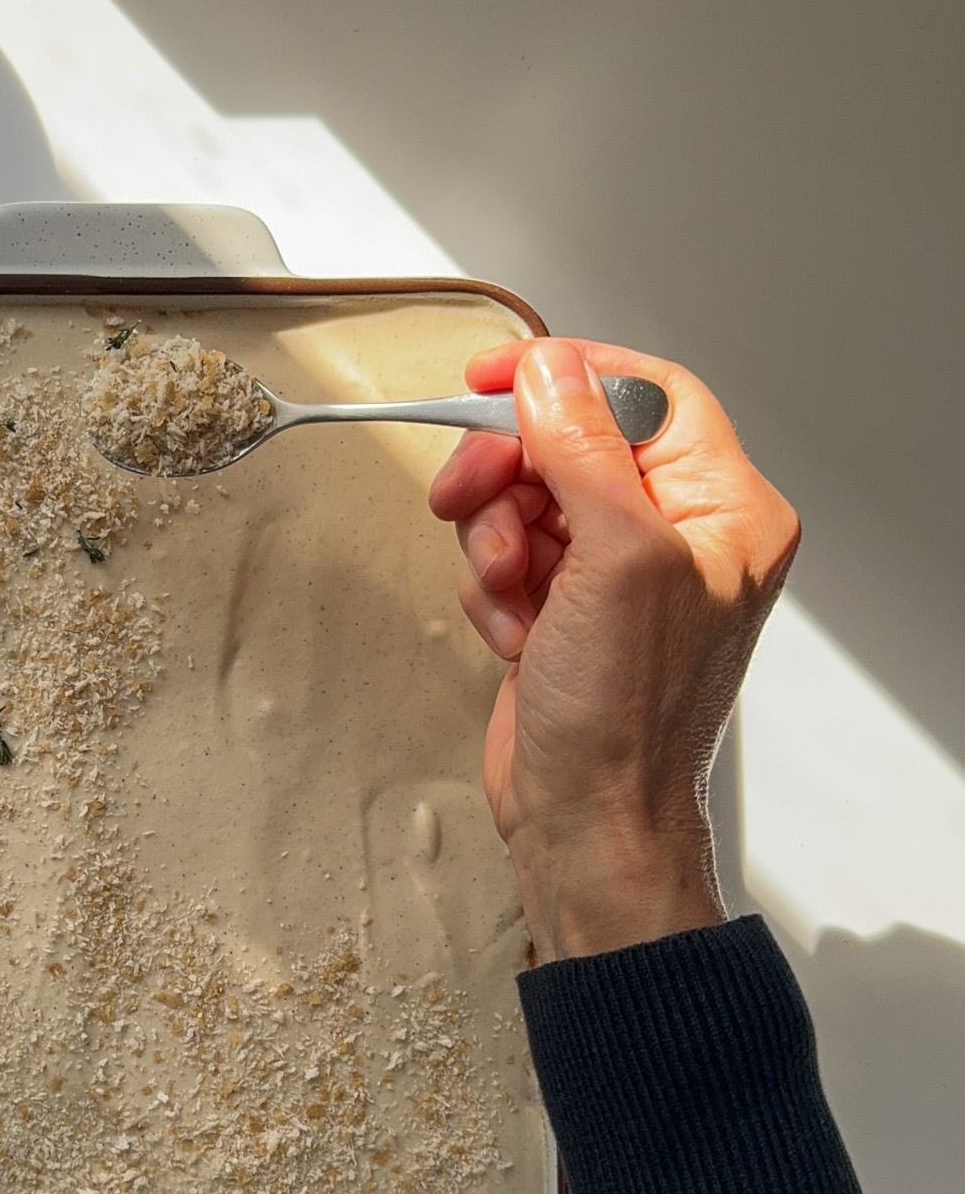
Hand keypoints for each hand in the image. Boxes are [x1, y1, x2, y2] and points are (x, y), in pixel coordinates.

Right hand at [428, 338, 798, 961]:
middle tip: (468, 494)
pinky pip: (505, 553)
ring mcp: (616, 574)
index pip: (648, 393)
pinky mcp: (563, 607)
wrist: (585, 823)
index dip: (568, 376)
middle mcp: (677, 534)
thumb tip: (549, 370)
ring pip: (525, 496)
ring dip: (493, 537)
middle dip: (508, 471)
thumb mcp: (616, 561)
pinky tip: (510, 633)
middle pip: (569, 441)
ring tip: (506, 590)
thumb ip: (583, 451)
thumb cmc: (626, 720)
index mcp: (725, 510)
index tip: (494, 379)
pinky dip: (491, 587)